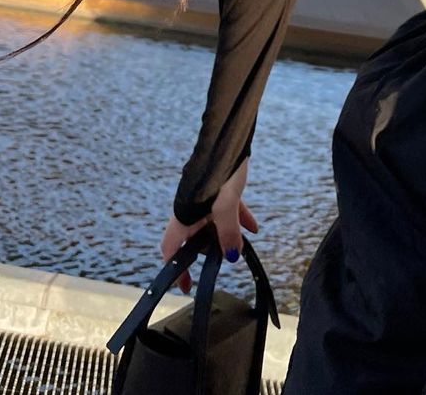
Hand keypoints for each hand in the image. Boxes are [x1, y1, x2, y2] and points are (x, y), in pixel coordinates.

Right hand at [160, 157, 258, 294]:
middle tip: (228, 258)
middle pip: (195, 239)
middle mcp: (191, 210)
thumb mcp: (227, 204)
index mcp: (184, 215)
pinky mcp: (219, 191)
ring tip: (242, 245)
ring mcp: (205, 201)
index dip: (176, 269)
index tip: (186, 286)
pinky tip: (253, 228)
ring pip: (213, 226)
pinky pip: (227, 212)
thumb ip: (228, 231)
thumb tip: (231, 256)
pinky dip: (238, 221)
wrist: (230, 139)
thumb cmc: (222, 170)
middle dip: (210, 251)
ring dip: (226, 236)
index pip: (171, 249)